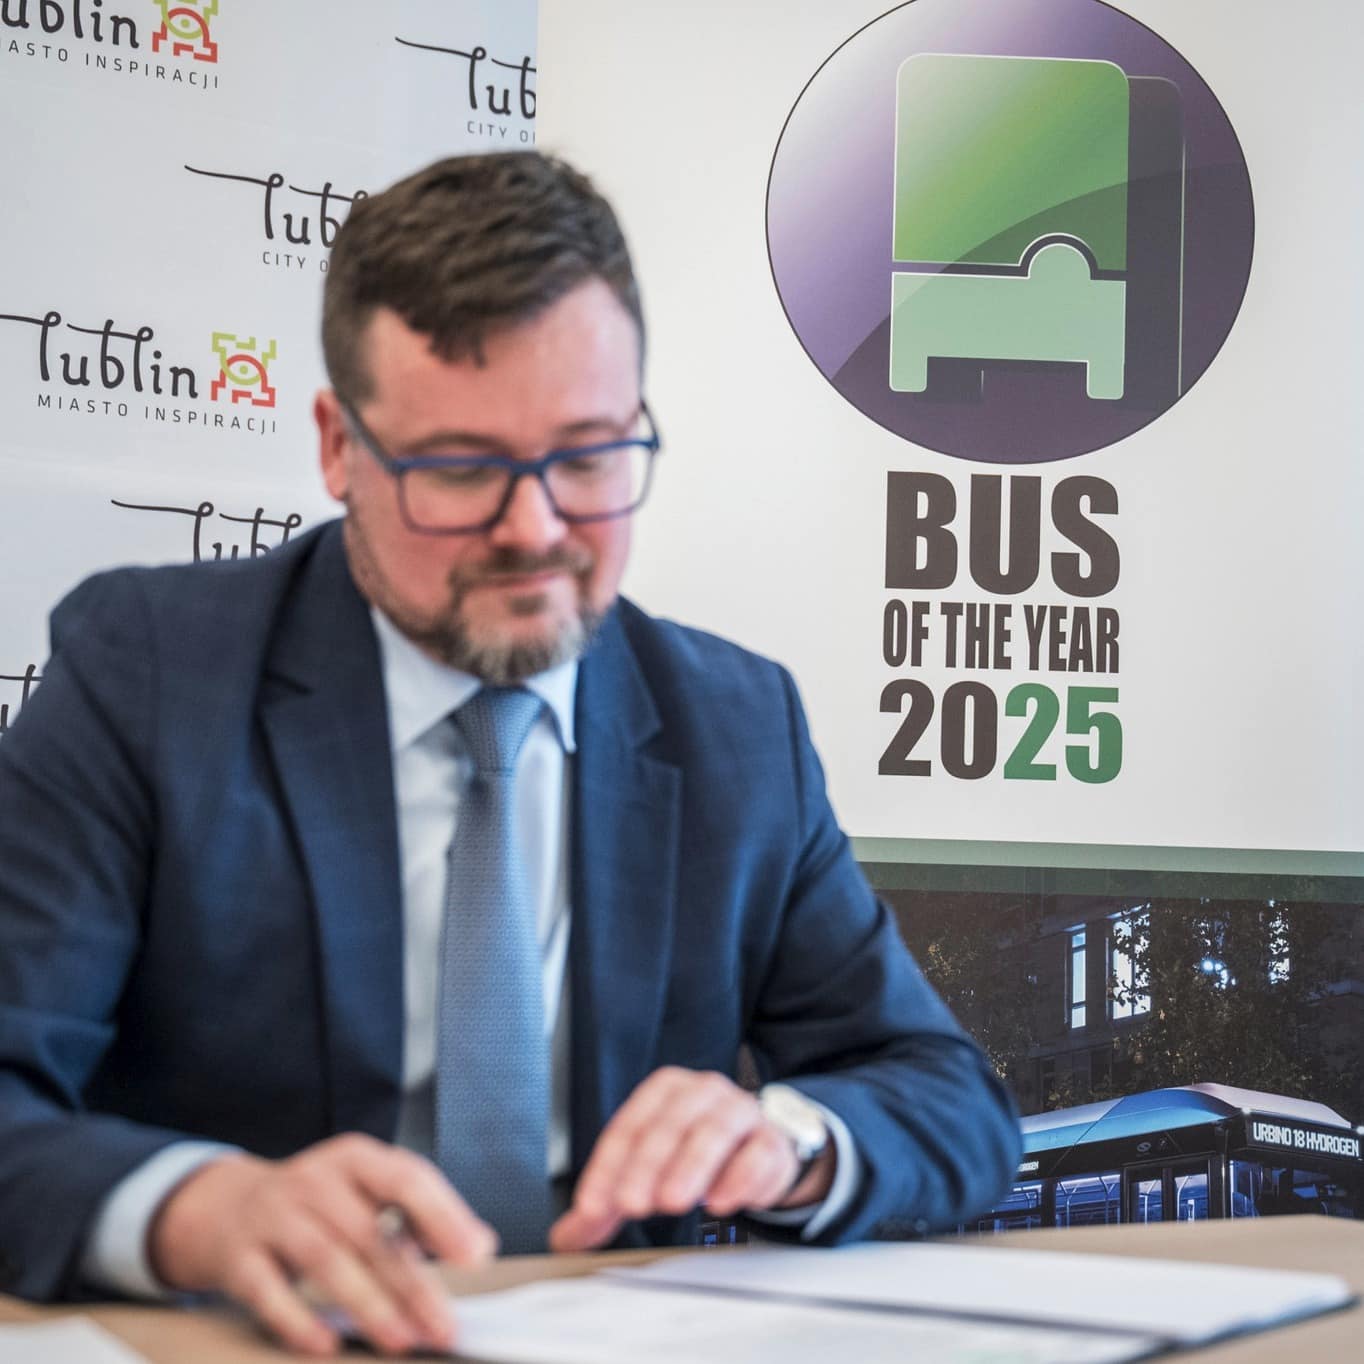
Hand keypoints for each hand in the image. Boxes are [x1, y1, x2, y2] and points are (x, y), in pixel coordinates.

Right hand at [148, 1134, 496, 1356]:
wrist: (222, 1206)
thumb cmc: (316, 1205)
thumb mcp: (364, 1192)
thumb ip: (419, 1214)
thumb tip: (480, 1245)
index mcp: (355, 1158)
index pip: (406, 1179)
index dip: (443, 1216)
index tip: (476, 1255)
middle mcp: (314, 1180)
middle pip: (369, 1232)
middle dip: (412, 1283)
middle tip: (444, 1326)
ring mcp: (272, 1216)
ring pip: (326, 1260)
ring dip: (368, 1303)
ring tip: (402, 1339)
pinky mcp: (238, 1257)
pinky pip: (268, 1290)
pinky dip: (298, 1319)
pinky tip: (326, 1345)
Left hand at [549, 1067, 834, 1251]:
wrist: (760, 1146)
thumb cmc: (695, 1151)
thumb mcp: (648, 1170)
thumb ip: (609, 1201)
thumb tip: (566, 1237)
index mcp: (665, 1090)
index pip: (629, 1125)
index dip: (608, 1166)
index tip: (593, 1205)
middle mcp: (703, 1092)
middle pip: (670, 1124)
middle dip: (647, 1166)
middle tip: (632, 1204)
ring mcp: (741, 1112)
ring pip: (715, 1131)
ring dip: (691, 1167)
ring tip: (673, 1201)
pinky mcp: (772, 1141)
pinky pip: (758, 1153)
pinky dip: (739, 1176)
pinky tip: (720, 1200)